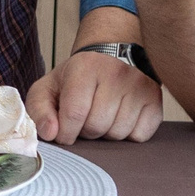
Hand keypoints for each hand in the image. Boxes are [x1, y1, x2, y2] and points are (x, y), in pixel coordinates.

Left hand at [27, 49, 162, 141]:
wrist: (109, 59)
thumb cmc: (75, 79)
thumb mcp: (47, 89)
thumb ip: (39, 111)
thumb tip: (50, 133)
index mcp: (85, 67)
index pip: (74, 114)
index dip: (65, 133)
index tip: (64, 133)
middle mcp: (116, 73)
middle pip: (96, 126)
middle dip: (85, 131)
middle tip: (85, 119)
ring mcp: (139, 85)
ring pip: (118, 134)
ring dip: (106, 134)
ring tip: (102, 116)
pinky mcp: (155, 99)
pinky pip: (140, 136)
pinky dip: (128, 135)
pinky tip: (120, 118)